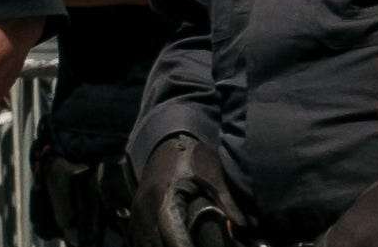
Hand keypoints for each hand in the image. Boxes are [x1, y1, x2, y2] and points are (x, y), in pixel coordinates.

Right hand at [131, 134, 251, 246]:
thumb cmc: (193, 157)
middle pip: (155, 243)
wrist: (168, 140)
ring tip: (183, 246)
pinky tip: (164, 245)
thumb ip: (226, 202)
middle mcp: (146, 209)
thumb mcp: (213, 177)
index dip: (183, 246)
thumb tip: (243, 225)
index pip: (172, 234)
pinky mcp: (133, 214)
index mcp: (165, 198)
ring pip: (143, 242)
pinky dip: (150, 244)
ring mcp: (137, 212)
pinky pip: (137, 238)